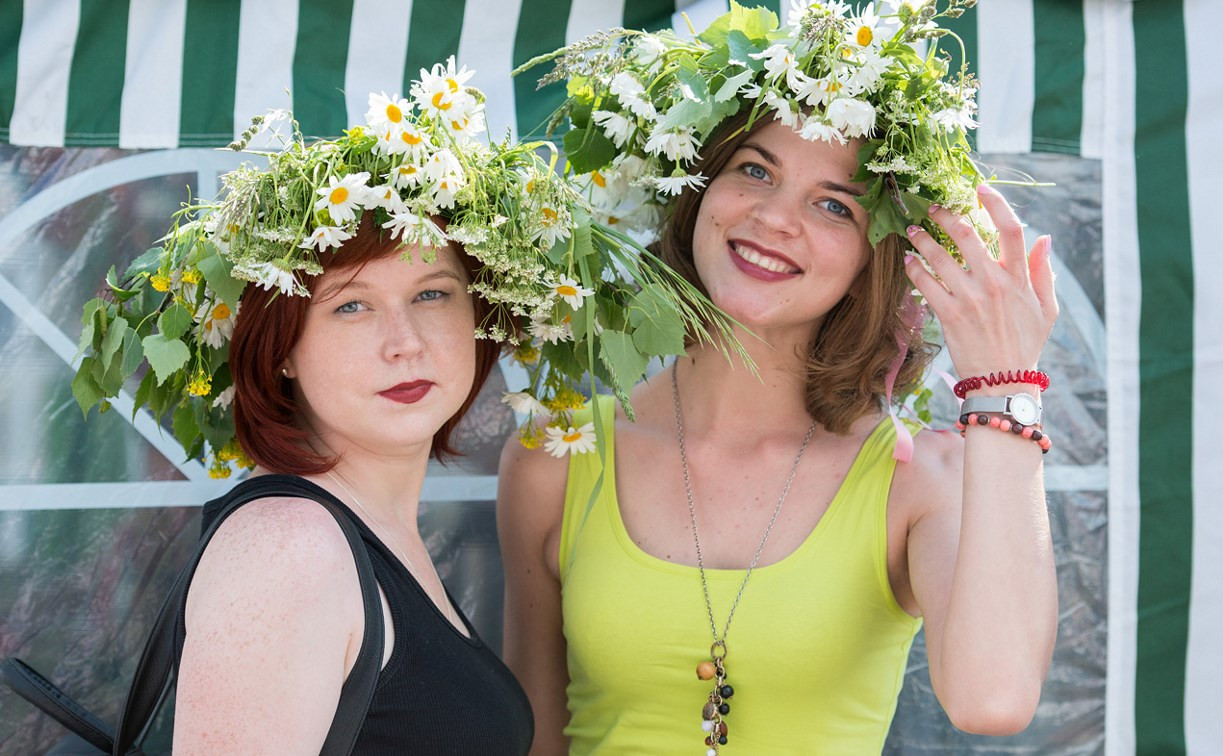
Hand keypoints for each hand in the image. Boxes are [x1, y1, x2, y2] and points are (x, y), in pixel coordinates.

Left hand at [902, 185, 1057, 384]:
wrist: (1003, 381)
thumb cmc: (1025, 344)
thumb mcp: (1047, 309)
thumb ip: (1043, 272)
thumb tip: (1045, 239)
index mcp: (1019, 278)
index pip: (1011, 229)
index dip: (995, 204)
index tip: (980, 189)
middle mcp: (994, 283)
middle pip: (967, 236)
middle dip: (945, 216)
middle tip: (931, 209)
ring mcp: (970, 298)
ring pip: (941, 257)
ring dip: (922, 240)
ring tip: (911, 231)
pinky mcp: (949, 315)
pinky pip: (926, 284)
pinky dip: (914, 269)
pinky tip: (907, 261)